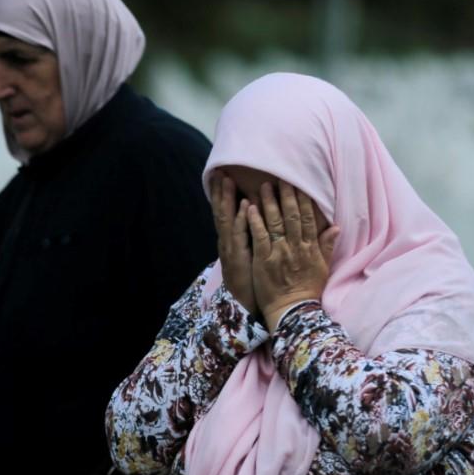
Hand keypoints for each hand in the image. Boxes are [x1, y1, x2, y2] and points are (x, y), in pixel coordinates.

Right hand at [209, 174, 256, 315]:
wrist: (247, 304)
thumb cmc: (253, 280)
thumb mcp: (249, 255)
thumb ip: (250, 236)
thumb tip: (252, 218)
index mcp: (230, 241)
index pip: (226, 213)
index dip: (224, 194)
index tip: (224, 175)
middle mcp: (227, 242)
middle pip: (222, 212)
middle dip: (220, 191)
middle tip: (220, 170)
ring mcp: (231, 250)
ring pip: (228, 220)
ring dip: (228, 199)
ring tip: (228, 180)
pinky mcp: (238, 258)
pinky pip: (241, 235)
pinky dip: (243, 220)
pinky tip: (246, 205)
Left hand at [248, 180, 339, 329]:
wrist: (293, 311)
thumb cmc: (307, 290)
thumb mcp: (322, 268)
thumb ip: (326, 246)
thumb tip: (336, 226)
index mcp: (310, 247)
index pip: (308, 218)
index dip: (303, 199)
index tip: (299, 183)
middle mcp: (296, 247)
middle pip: (292, 216)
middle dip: (286, 195)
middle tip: (280, 177)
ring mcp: (279, 253)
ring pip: (275, 222)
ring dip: (269, 202)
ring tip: (264, 186)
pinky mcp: (264, 260)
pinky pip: (259, 237)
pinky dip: (255, 222)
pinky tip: (250, 207)